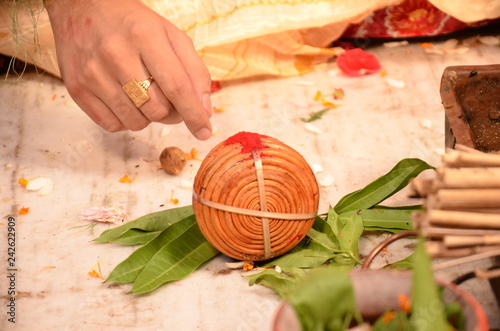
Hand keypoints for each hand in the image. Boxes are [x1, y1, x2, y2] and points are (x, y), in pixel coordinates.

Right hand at [45, 0, 212, 139]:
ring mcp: (93, 73)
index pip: (177, 87)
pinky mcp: (76, 88)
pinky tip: (125, 99)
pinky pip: (113, 125)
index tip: (204, 131)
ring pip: (136, 122)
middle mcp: (116, 54)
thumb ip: (193, 70)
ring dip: (148, 116)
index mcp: (145, 36)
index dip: (194, 114)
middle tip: (168, 99)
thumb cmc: (133, 24)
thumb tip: (204, 110)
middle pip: (157, 110)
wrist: (80, 7)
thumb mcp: (170, 35)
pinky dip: (126, 119)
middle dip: (171, 112)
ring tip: (144, 94)